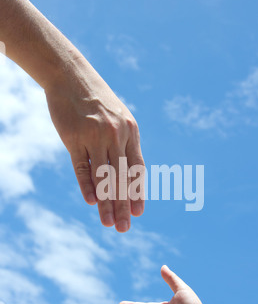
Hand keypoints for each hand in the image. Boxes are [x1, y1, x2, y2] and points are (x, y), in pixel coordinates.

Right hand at [45, 55, 144, 232]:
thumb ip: (124, 141)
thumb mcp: (118, 117)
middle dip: (124, 206)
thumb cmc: (96, 100)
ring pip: (104, 177)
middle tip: (125, 228)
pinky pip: (82, 167)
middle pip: (122, 178)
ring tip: (109, 224)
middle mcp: (116, 136)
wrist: (71, 76)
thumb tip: (128, 168)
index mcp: (131, 132)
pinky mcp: (74, 138)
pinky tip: (91, 203)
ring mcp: (95, 136)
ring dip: (106, 203)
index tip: (139, 213)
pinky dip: (87, 185)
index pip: (137, 169)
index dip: (138, 192)